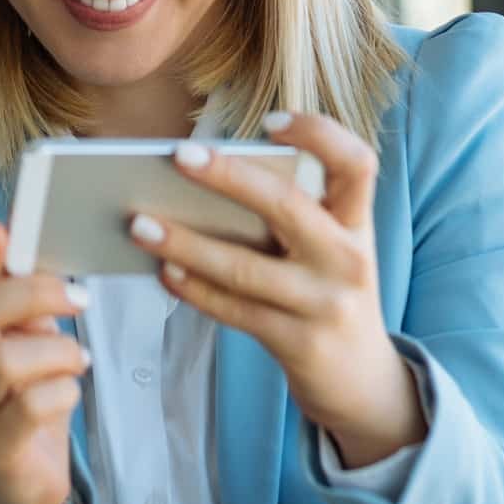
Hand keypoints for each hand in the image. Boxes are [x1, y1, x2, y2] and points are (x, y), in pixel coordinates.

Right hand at [0, 221, 87, 503]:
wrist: (18, 483)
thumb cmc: (24, 401)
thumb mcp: (25, 344)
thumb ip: (25, 304)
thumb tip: (36, 251)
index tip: (1, 229)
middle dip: (31, 294)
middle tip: (78, 297)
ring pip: (4, 361)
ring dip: (58, 351)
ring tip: (79, 359)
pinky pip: (31, 406)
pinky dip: (63, 390)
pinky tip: (70, 391)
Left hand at [134, 114, 424, 468]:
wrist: (364, 381)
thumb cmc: (327, 293)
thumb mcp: (328, 249)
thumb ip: (289, 217)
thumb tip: (201, 181)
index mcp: (356, 222)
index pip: (356, 162)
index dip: (320, 134)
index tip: (271, 122)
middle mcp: (348, 258)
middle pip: (288, 206)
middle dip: (229, 177)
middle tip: (177, 156)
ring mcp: (325, 304)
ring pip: (246, 267)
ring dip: (187, 243)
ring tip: (139, 223)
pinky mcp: (299, 343)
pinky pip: (235, 310)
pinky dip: (194, 289)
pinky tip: (161, 270)